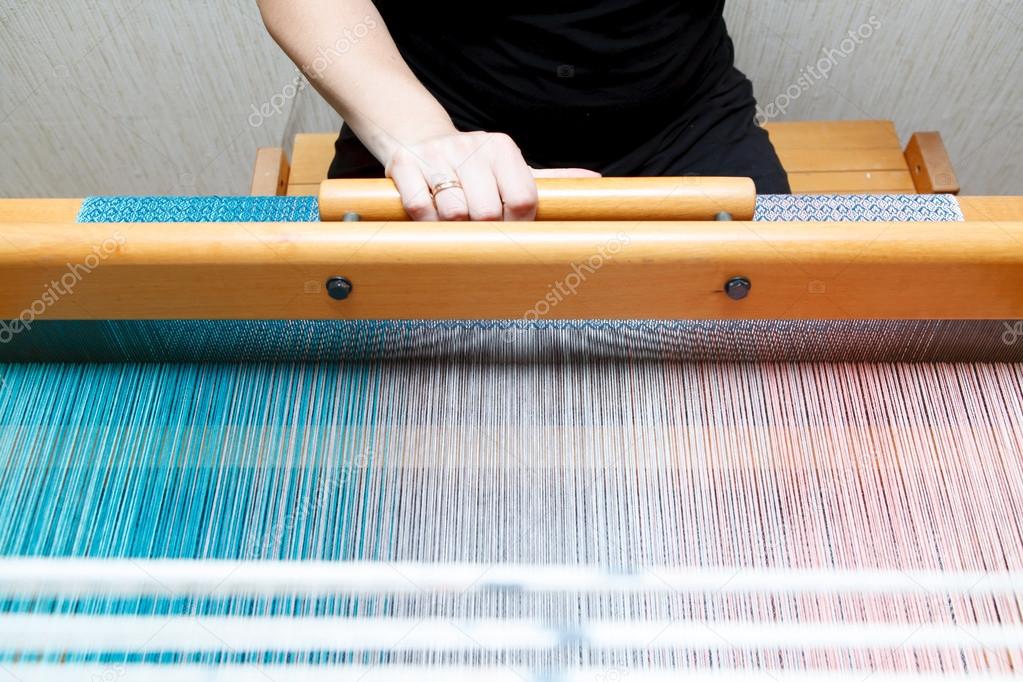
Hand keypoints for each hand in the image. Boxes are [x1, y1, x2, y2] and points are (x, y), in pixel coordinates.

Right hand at [384, 130, 599, 220]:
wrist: (419, 138)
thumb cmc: (474, 166)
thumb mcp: (511, 169)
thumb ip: (549, 181)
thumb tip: (597, 183)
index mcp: (503, 148)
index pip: (523, 199)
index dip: (517, 223)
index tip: (507, 227)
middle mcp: (472, 146)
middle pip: (488, 211)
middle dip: (483, 229)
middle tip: (477, 227)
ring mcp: (436, 155)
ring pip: (454, 213)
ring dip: (453, 228)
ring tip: (452, 221)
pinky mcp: (405, 165)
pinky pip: (420, 208)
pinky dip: (426, 221)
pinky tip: (430, 215)